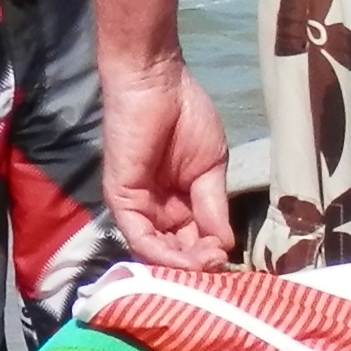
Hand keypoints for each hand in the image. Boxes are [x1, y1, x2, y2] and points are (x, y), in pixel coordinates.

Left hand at [98, 55, 239, 265]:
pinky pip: (139, 236)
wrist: (158, 83)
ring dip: (182, 264)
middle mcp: (154, 211)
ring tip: (206, 265)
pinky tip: (184, 258)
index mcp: (177, 204)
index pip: (191, 243)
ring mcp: (136, 207)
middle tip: (218, 267)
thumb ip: (214, 208)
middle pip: (174, 252)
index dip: (209, 255)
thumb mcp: (210, 170)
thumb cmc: (186, 116)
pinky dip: (162, 253)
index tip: (228, 259)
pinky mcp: (122, 199)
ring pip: (156, 252)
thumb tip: (226, 245)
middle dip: (196, 265)